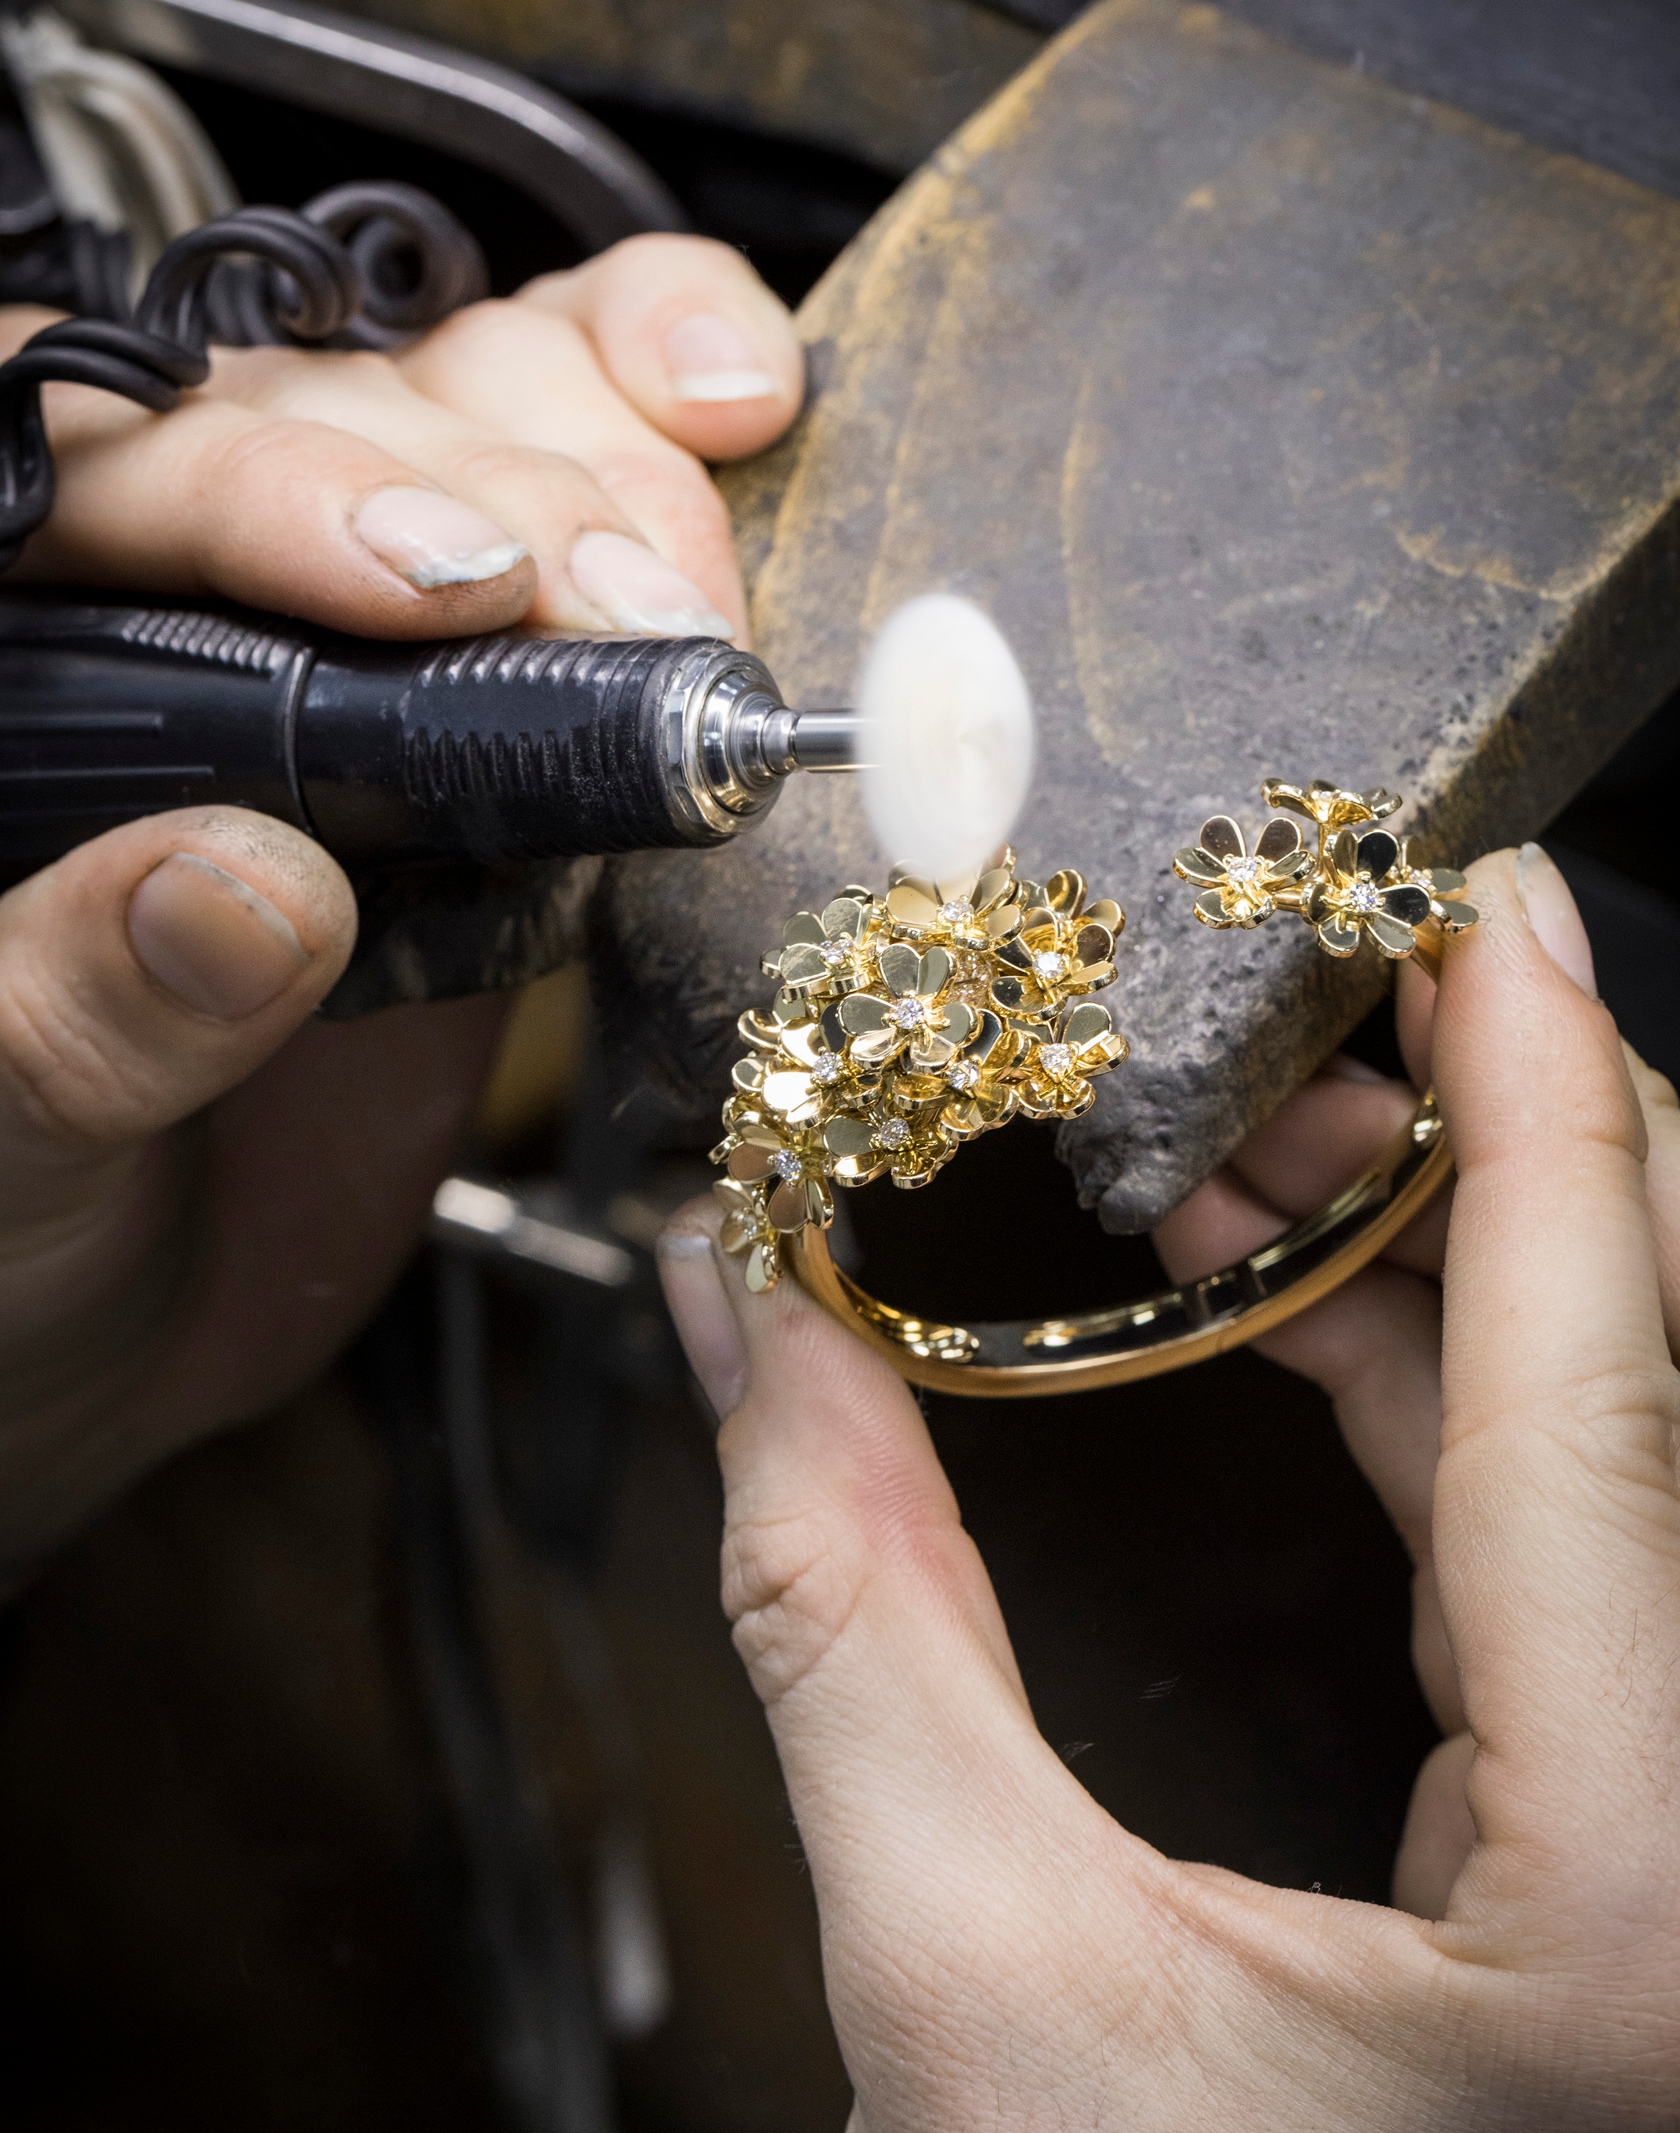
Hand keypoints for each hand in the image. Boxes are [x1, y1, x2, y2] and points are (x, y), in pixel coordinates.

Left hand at [0, 233, 801, 1584]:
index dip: (281, 487)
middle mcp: (165, 597)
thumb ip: (77, 1012)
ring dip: (613, 477)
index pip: (100, 465)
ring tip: (683, 621)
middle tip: (627, 631)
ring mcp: (343, 630)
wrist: (123, 1309)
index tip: (435, 587)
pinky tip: (738, 409)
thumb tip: (247, 886)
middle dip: (505, 502)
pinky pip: (582, 477)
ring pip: (476, 408)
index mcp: (7, 659)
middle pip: (332, 411)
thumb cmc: (3, 1223)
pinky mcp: (493, 695)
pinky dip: (667, 414)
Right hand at [658, 845, 1679, 2127]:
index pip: (1607, 1385)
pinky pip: (1580, 1511)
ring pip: (1626, 1415)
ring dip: (1441, 1243)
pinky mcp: (1660, 1811)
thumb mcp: (971, 1986)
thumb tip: (739, 1317)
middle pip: (1657, 1355)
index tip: (1494, 903)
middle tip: (1310, 985)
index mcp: (1651, 1882)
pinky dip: (1442, 1369)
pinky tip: (1301, 1293)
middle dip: (1482, 1133)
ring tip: (1238, 1135)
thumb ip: (841, 1613)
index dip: (1541, 1102)